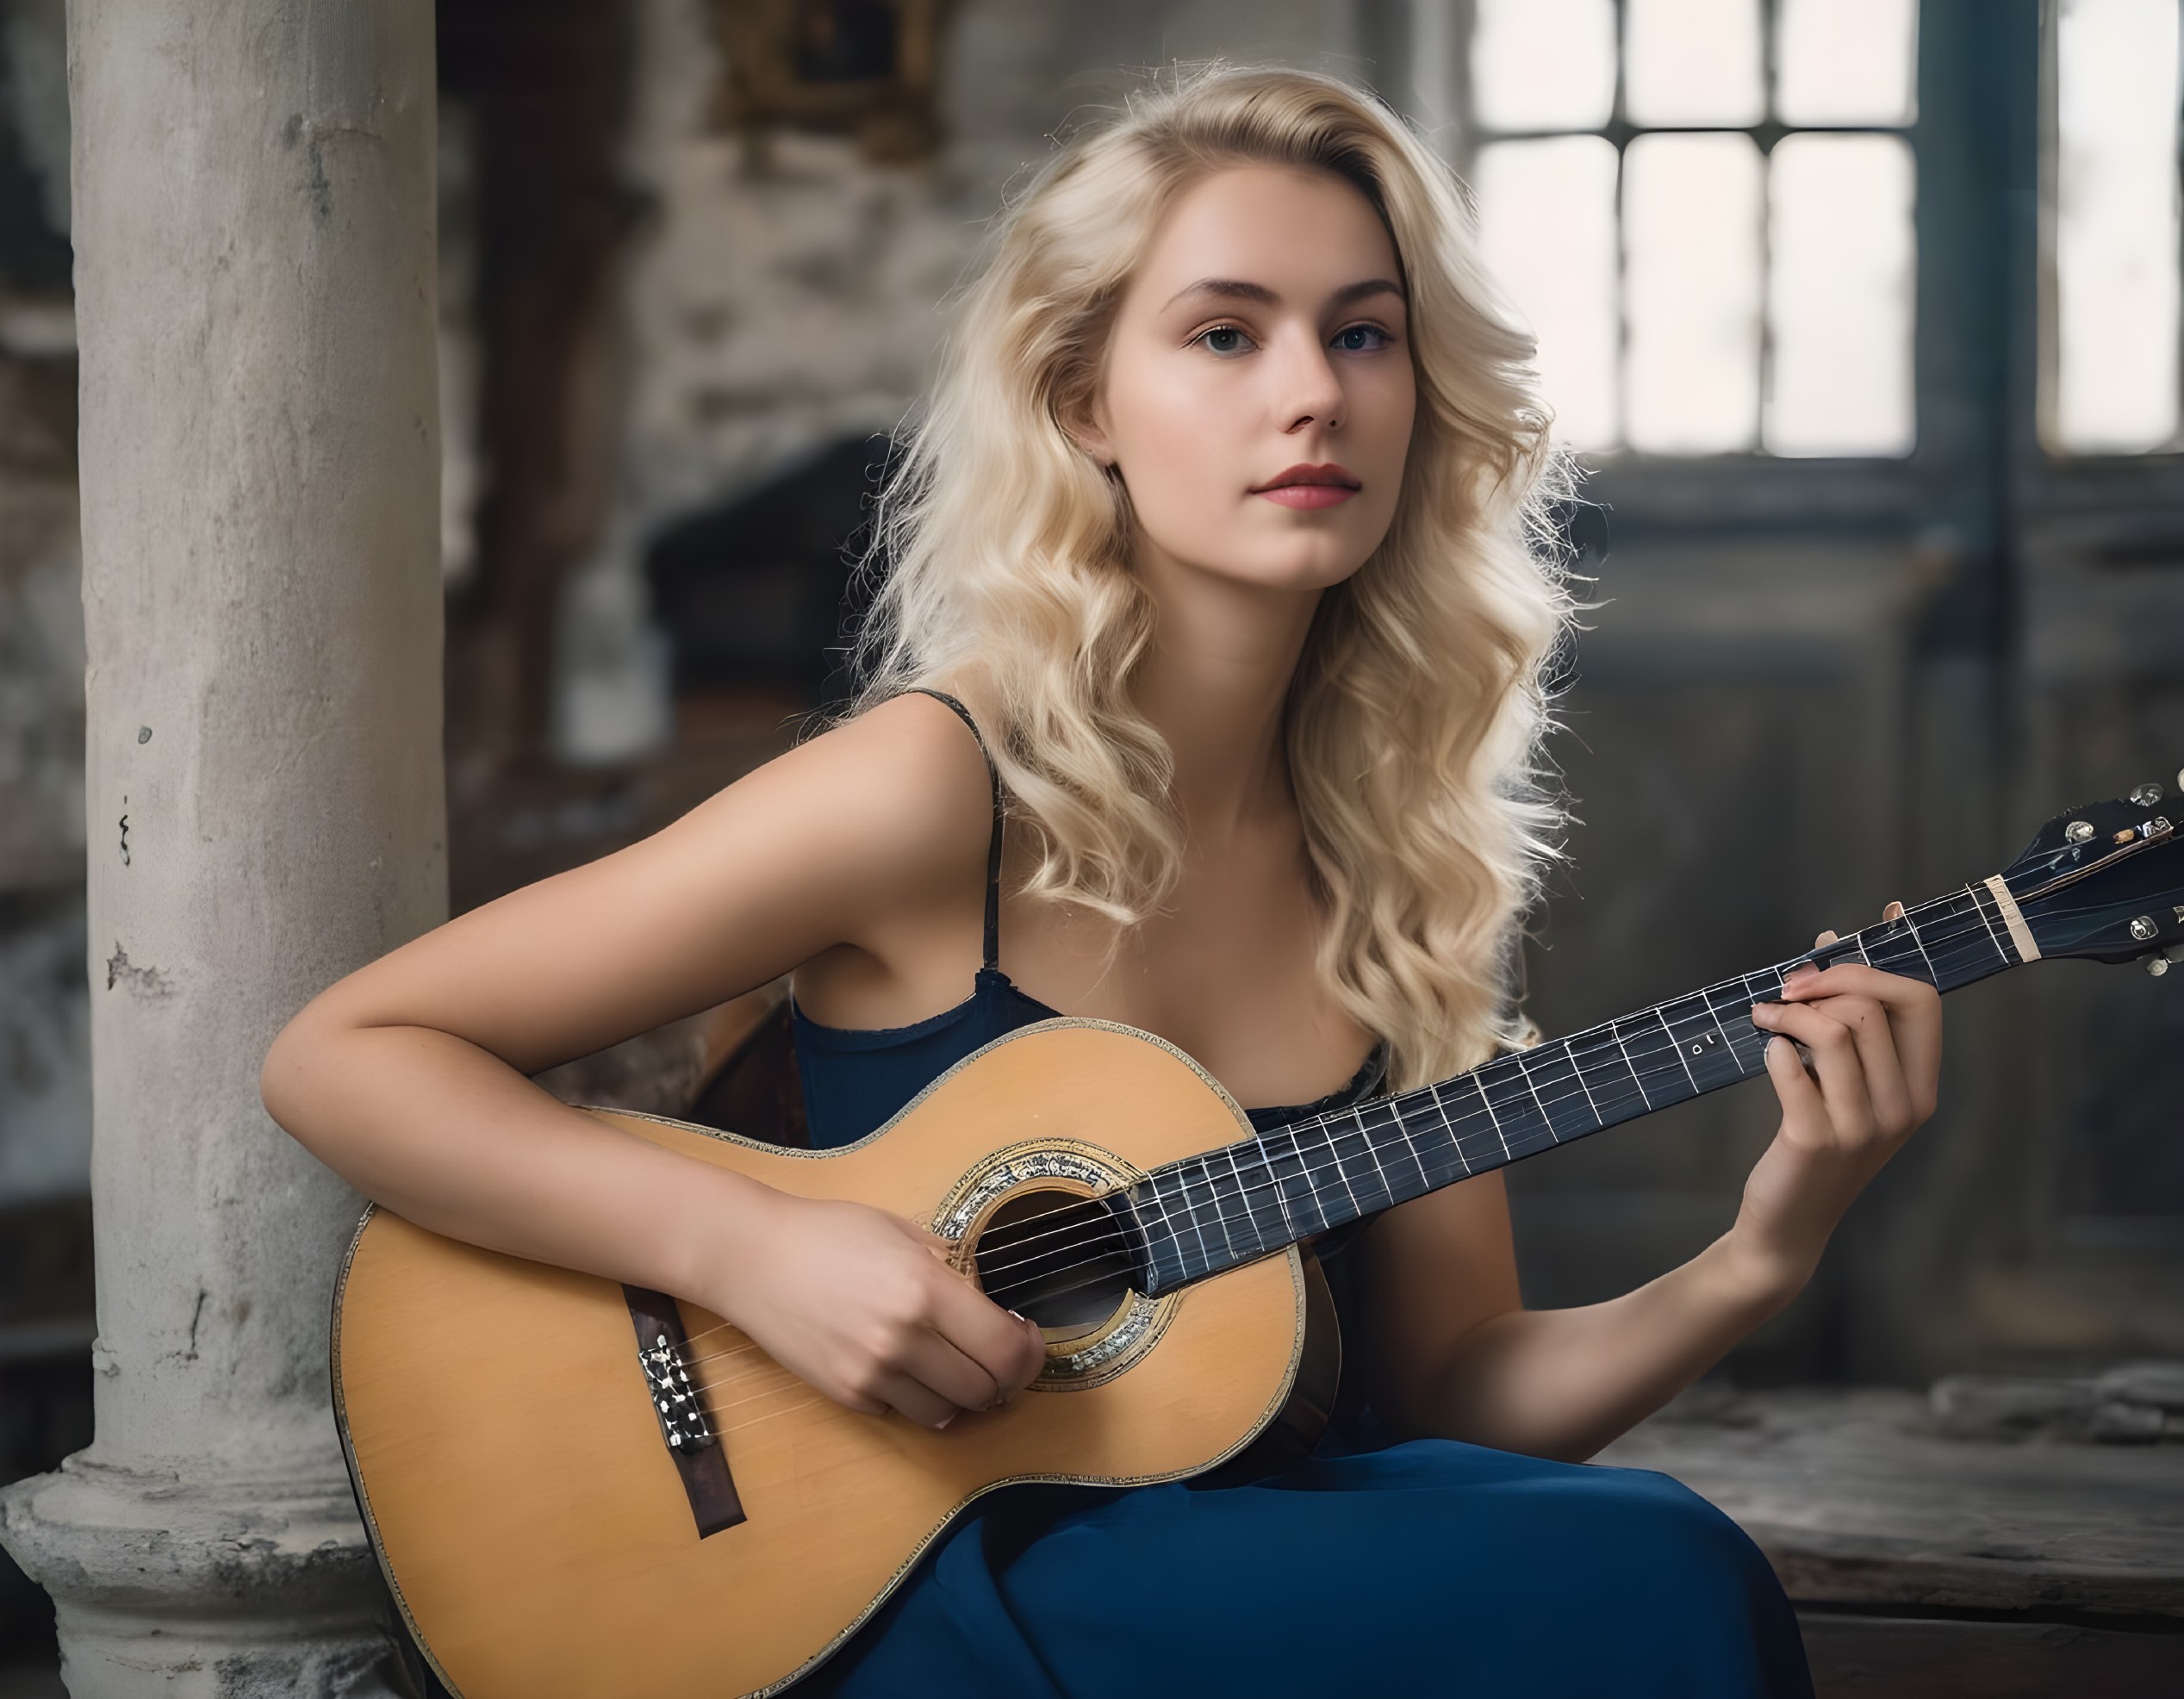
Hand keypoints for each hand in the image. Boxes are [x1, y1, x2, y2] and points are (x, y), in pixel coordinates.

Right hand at [712, 1190, 1046, 1430]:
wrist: (753, 1258)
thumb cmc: (830, 1233)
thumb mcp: (904, 1232)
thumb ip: (953, 1269)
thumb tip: (994, 1303)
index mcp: (926, 1290)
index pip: (1005, 1349)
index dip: (1029, 1352)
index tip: (1027, 1338)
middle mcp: (903, 1339)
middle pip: (985, 1391)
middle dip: (1001, 1377)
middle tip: (994, 1355)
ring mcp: (872, 1374)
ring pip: (948, 1412)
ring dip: (960, 1393)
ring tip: (950, 1363)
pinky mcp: (846, 1395)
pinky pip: (903, 1412)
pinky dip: (915, 1397)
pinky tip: (902, 1365)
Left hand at [1730, 901, 1942, 1296]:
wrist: (1788, 1223)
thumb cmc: (1816, 1138)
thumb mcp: (1846, 1080)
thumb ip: (1850, 1015)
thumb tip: (1833, 937)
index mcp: (1921, 1087)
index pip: (1922, 1000)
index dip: (1875, 963)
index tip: (1829, 948)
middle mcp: (1903, 1108)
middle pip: (1872, 1007)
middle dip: (1821, 981)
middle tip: (1783, 988)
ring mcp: (1862, 1127)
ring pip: (1833, 1030)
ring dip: (1787, 1010)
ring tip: (1763, 1016)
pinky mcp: (1814, 1140)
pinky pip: (1791, 1068)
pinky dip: (1772, 1048)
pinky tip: (1766, 1052)